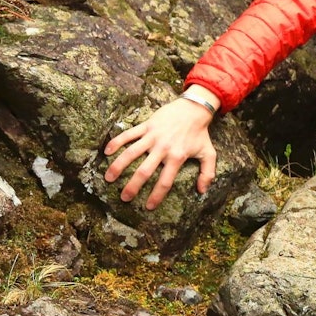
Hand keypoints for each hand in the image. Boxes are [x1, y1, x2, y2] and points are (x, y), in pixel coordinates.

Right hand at [103, 87, 218, 209]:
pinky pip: (128, 134)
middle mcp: (163, 148)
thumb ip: (207, 173)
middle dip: (132, 186)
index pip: (165, 181)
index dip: (156, 196)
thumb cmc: (200, 133)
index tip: (148, 207)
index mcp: (177, 157)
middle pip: (144, 171)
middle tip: (124, 198)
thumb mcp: (209, 153)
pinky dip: (116, 142)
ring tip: (108, 178)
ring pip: (131, 153)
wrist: (194, 108)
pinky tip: (106, 152)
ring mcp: (152, 136)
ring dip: (118, 166)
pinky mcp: (146, 126)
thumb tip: (202, 191)